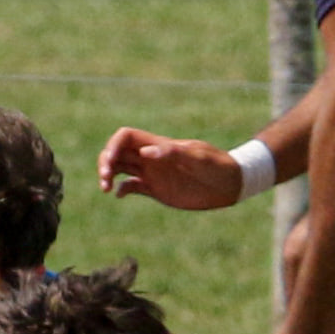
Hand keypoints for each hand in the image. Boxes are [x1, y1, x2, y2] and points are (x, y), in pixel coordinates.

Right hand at [97, 127, 241, 209]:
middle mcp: (151, 157)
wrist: (229, 184)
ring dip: (108, 176)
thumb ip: (173, 153)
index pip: (126, 137)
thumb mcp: (198, 158)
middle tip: (105, 180)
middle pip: (117, 152)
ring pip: (120, 168)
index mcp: (158, 145)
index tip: (111, 162)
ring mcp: (152, 173)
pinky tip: (119, 196)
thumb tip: (146, 152)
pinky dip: (122, 190)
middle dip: (105, 162)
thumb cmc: (218, 166)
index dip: (113, 146)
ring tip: (106, 189)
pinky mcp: (156, 189)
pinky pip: (132, 186)